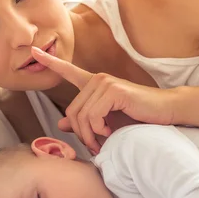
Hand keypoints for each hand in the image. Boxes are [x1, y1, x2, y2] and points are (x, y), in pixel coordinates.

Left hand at [31, 47, 174, 153]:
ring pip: (81, 116)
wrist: (165, 112)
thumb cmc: (137, 118)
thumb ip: (84, 122)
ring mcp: (105, 83)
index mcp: (93, 85)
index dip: (50, 61)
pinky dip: (99, 130)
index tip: (34, 52)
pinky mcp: (114, 91)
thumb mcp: (106, 122)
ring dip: (90, 135)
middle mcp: (97, 79)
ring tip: (103, 141)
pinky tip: (110, 132)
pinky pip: (93, 116)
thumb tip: (61, 123)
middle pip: (72, 111)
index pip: (68, 71)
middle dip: (81, 134)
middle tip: (94, 145)